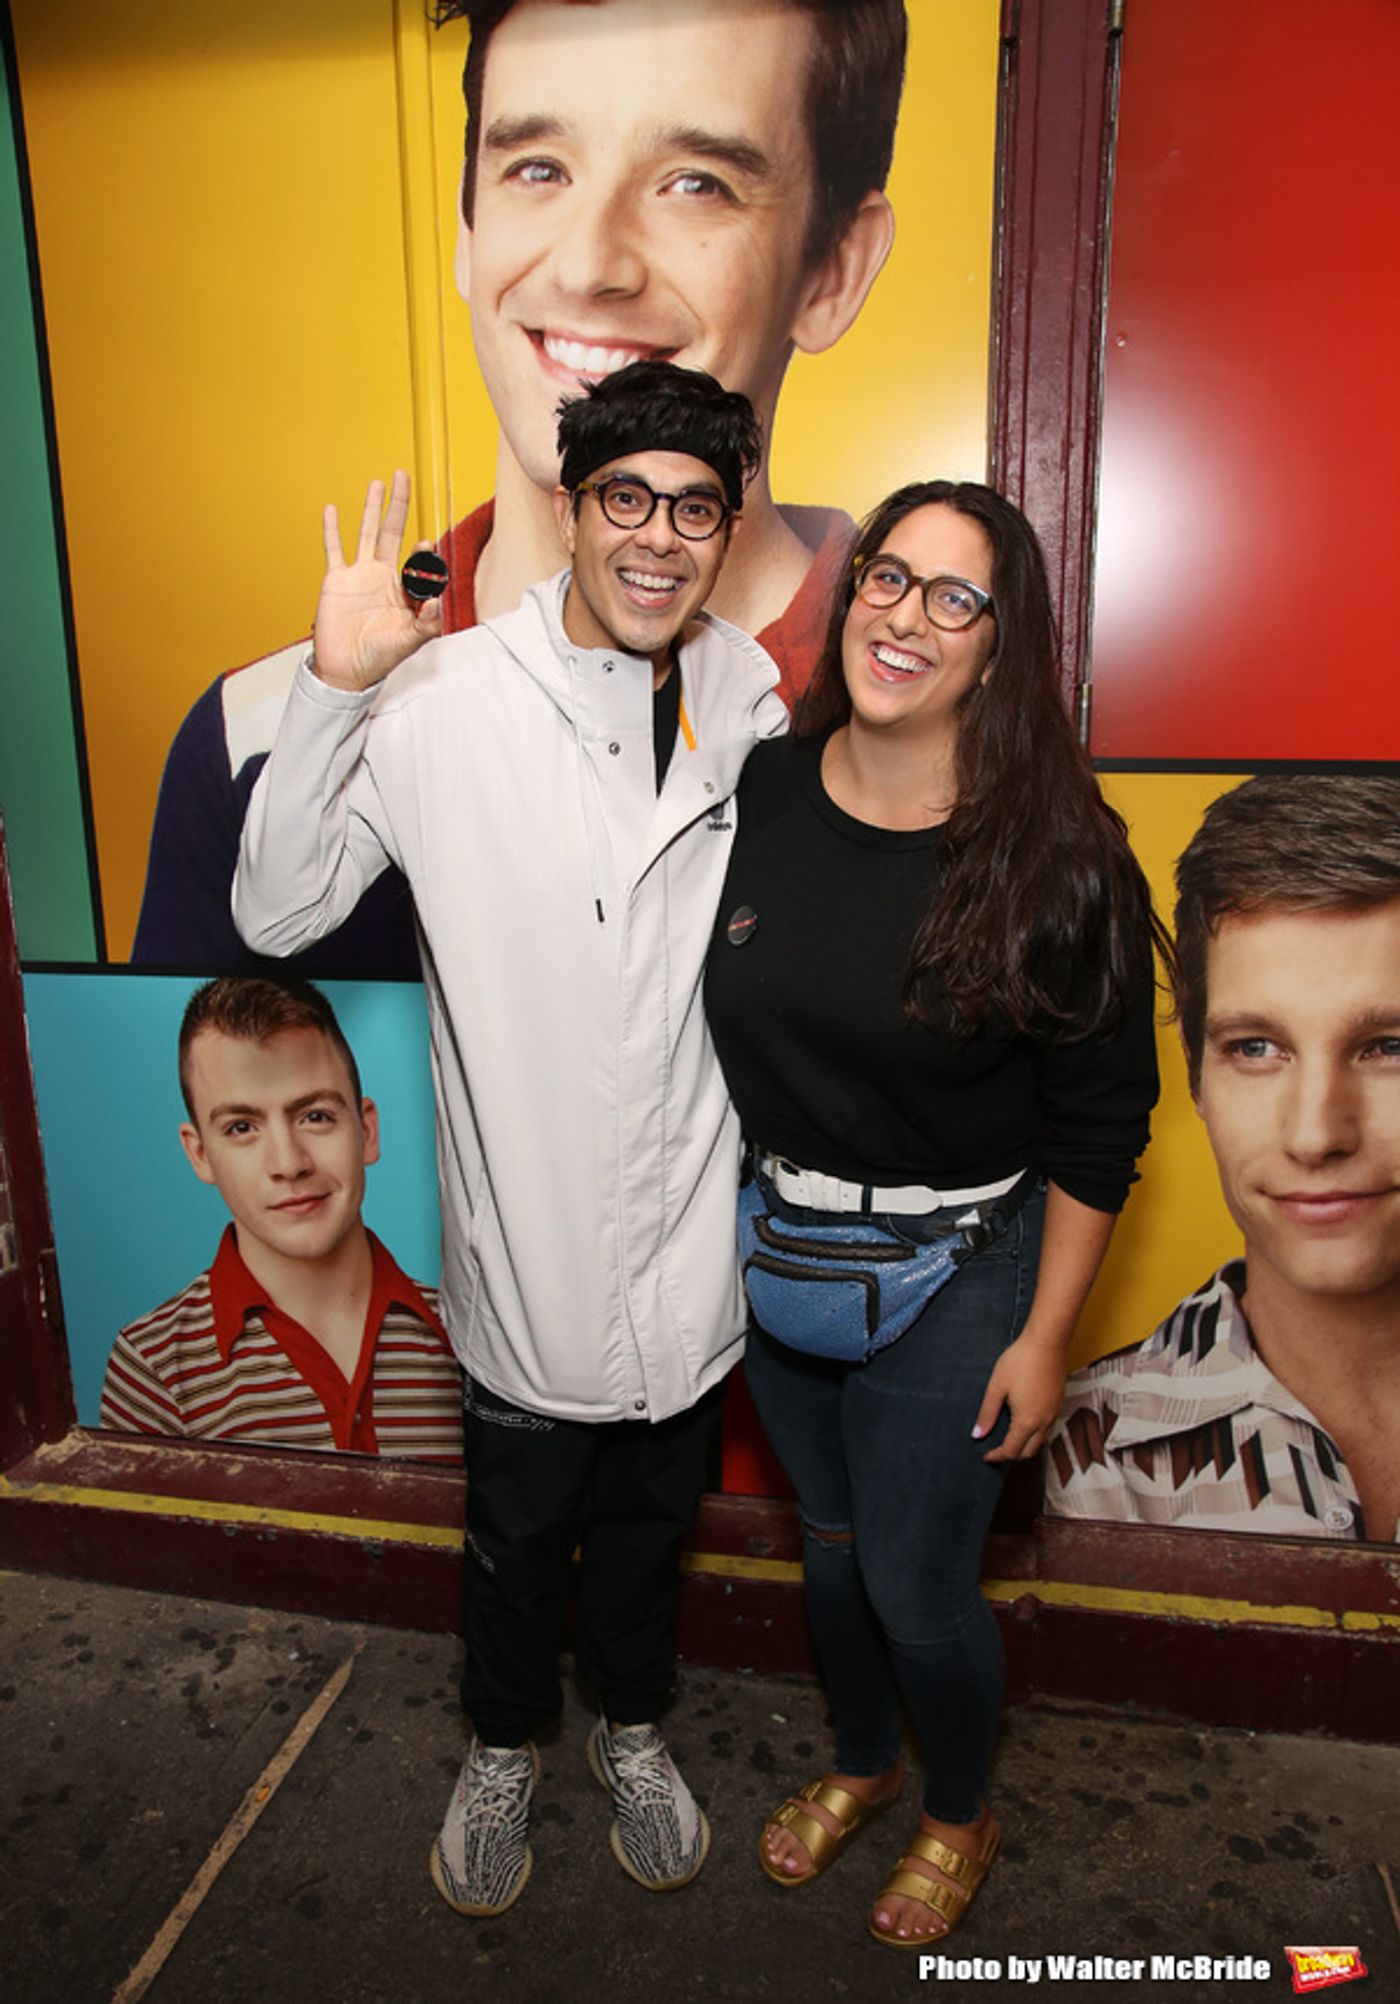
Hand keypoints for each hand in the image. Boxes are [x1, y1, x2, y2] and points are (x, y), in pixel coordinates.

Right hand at [312, 470, 442, 691]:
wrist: (347, 669)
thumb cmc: (380, 658)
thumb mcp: (409, 641)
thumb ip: (426, 623)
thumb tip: (437, 601)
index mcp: (403, 590)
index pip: (417, 561)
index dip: (424, 554)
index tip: (426, 546)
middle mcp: (383, 577)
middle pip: (392, 531)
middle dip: (399, 505)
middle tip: (403, 477)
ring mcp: (359, 575)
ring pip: (366, 533)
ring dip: (371, 508)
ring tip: (378, 483)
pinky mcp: (336, 580)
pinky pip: (333, 550)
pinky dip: (332, 530)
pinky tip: (332, 509)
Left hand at [972, 1332, 1066, 1462]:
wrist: (1047, 1342)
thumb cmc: (1021, 1360)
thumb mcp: (997, 1387)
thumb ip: (986, 1413)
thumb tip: (978, 1434)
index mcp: (1027, 1421)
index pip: (1012, 1451)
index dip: (997, 1456)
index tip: (986, 1455)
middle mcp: (1044, 1422)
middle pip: (1029, 1452)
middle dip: (1012, 1455)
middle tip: (996, 1449)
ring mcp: (1054, 1413)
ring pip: (1041, 1441)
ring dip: (1025, 1445)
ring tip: (1009, 1437)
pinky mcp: (1059, 1403)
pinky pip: (1048, 1428)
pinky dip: (1035, 1433)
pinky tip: (1025, 1421)